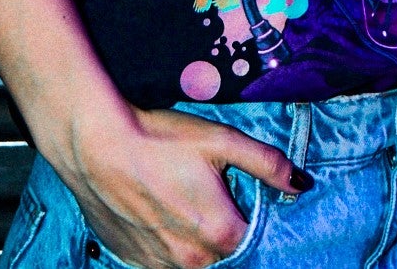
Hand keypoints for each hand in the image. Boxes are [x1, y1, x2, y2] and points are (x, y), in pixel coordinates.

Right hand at [55, 103, 310, 268]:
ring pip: (194, 261)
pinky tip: (165, 213)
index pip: (254, 240)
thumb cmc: (160, 140)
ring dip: (200, 239)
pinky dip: (172, 244)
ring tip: (189, 201)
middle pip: (225, 253)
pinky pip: (164, 261)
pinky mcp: (132, 260)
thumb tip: (301, 184)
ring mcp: (158, 264)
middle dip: (228, 229)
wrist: (95, 147)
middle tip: (218, 196)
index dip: (258, 218)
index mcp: (219, 232)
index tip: (252, 199)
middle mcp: (189, 259)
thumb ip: (267, 164)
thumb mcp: (222, 141)